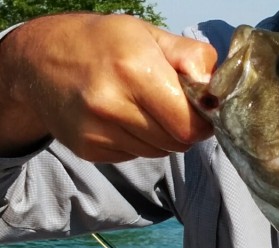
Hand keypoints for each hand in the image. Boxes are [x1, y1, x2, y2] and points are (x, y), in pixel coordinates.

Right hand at [0, 13, 216, 160]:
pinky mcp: (87, 148)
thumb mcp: (147, 34)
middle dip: (183, 128)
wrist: (38, 61)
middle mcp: (112, 103)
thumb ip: (190, 56)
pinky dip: (137, 142)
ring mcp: (97, 129)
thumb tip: (214, 88)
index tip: (198, 109)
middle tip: (169, 106)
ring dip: (161, 136)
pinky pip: (134, 156)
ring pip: (158, 152)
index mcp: (134, 70)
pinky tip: (121, 118)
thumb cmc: (102, 44)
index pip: (190, 126)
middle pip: (177, 142)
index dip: (202, 122)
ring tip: (141, 108)